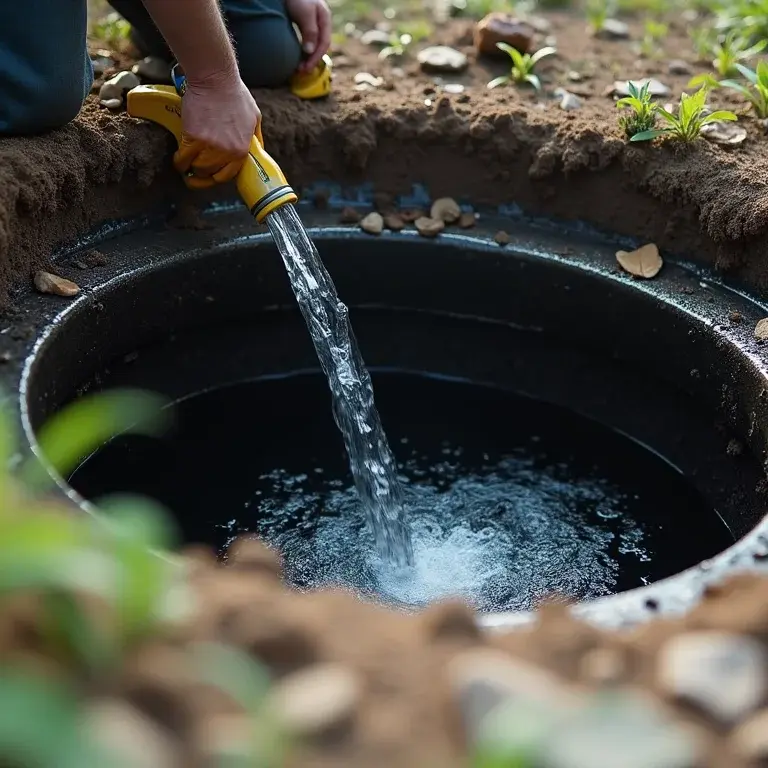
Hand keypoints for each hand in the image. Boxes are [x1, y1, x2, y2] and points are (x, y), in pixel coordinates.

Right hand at [172, 71, 260, 188]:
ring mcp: (209, 146)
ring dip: (191, 168)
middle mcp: (226, 152)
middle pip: (211, 173)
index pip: (229, 175)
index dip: (219, 175)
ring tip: (186, 166)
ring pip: (197, 168)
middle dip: (204, 174)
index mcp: (242, 150)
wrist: (215, 79)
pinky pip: (183, 157)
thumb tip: (256, 150)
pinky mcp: (192, 137)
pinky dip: (179, 161)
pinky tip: (178, 159)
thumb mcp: (255, 117)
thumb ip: (255, 137)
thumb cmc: (234, 93)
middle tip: (196, 169)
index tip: (212, 174)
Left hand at [285, 0, 331, 72]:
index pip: (324, 43)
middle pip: (320, 46)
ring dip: (307, 58)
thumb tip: (310, 51)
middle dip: (312, 60)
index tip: (306, 68)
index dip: (316, 57)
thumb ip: (310, 31)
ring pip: (313, 45)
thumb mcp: (305, 12)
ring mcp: (313, 24)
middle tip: (301, 71)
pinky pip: (306, 42)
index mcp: (325, 19)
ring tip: (299, 68)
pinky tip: (297, 57)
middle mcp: (321, 23)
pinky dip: (303, 52)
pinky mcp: (304, 25)